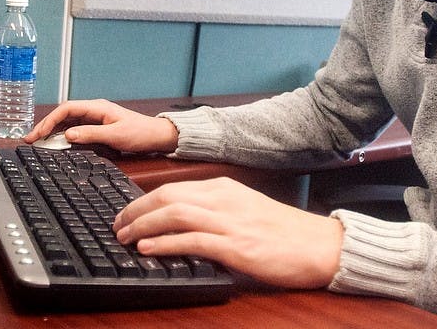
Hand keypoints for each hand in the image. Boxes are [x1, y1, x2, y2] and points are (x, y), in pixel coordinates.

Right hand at [25, 99, 178, 153]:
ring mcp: (95, 118)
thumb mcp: (115, 135)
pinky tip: (55, 143)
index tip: (38, 133)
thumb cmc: (140, 133)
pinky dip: (63, 135)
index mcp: (97, 107)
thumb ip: (91, 134)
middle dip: (45, 126)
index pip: (66, 109)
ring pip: (67, 122)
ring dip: (52, 131)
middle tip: (30, 139)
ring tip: (37, 142)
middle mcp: (94, 110)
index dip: (49, 120)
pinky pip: (75, 129)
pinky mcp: (97, 127)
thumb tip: (67, 135)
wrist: (156, 136)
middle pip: (63, 115)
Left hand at [113, 177, 342, 288]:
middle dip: (135, 211)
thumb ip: (214, 212)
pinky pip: (192, 240)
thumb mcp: (244, 210)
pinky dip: (166, 243)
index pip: (172, 187)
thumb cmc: (283, 233)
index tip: (126, 213)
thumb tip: (179, 225)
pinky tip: (149, 249)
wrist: (319, 245)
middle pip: (166, 196)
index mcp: (224, 188)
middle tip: (117, 226)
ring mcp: (229, 221)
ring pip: (174, 214)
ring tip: (125, 237)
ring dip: (143, 225)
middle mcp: (223, 199)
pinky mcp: (236, 245)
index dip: (142, 200)